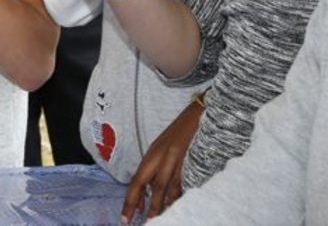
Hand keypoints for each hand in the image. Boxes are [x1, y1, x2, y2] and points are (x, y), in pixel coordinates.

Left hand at [122, 97, 203, 222]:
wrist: (202, 111)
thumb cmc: (183, 130)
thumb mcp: (164, 147)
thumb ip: (156, 167)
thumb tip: (149, 190)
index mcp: (153, 153)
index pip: (138, 179)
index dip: (131, 199)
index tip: (126, 217)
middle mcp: (163, 155)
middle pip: (151, 185)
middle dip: (144, 205)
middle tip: (139, 222)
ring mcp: (179, 157)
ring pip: (168, 187)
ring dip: (162, 206)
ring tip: (157, 220)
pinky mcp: (193, 159)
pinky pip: (184, 182)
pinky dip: (179, 196)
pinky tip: (177, 207)